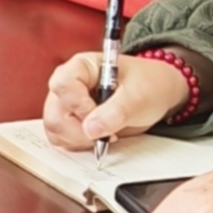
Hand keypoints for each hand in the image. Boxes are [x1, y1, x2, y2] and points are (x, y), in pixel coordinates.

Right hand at [42, 49, 190, 148]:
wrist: (158, 93)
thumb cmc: (149, 84)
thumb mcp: (138, 96)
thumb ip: (115, 112)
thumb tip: (91, 129)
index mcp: (81, 67)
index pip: (62, 86)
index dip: (78, 105)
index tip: (98, 117)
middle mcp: (69, 85)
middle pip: (54, 113)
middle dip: (78, 131)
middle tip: (104, 134)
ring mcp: (68, 105)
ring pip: (54, 129)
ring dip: (78, 140)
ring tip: (105, 135)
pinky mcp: (71, 122)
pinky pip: (61, 138)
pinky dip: (78, 144)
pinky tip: (99, 139)